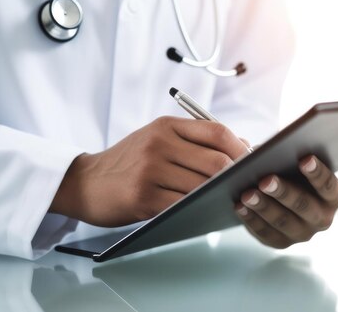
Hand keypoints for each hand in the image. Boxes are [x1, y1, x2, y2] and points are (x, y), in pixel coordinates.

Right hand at [50, 116, 247, 226]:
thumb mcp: (158, 138)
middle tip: (243, 185)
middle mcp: (159, 144)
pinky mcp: (144, 198)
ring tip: (226, 198)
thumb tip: (243, 144)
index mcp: (166, 126)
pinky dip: (198, 209)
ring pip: (203, 185)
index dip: (241, 146)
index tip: (252, 160)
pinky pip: (184, 205)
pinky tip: (203, 210)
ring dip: (218, 194)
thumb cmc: (127, 161)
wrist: (85, 182)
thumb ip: (196, 139)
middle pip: (216, 160)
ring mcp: (150, 171)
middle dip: (235, 175)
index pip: (216, 130)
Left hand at [236, 155, 337, 247]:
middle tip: (266, 180)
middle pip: (304, 206)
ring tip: (247, 194)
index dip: (317, 173)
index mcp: (334, 197)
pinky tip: (240, 206)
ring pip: (283, 222)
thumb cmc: (292, 171)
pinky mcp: (282, 242)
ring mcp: (303, 234)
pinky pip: (265, 233)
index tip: (304, 159)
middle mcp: (323, 219)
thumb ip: (290, 158)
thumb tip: (268, 152)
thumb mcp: (296, 163)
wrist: (284, 194)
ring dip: (263, 207)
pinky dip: (251, 219)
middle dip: (283, 192)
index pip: (329, 186)